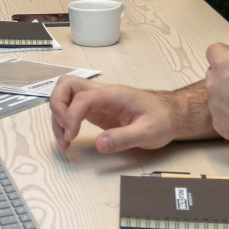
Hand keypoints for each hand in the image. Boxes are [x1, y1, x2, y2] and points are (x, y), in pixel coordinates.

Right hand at [49, 76, 178, 152]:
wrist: (171, 114)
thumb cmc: (162, 119)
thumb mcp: (148, 132)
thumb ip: (124, 138)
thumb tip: (99, 144)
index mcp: (113, 94)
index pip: (82, 97)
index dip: (71, 115)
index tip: (71, 136)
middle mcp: (101, 93)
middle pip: (66, 85)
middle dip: (57, 106)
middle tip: (65, 131)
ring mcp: (97, 100)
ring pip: (65, 95)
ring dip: (58, 116)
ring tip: (64, 141)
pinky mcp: (95, 109)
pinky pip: (71, 108)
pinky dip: (64, 121)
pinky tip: (68, 138)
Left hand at [205, 32, 228, 147]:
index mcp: (222, 64)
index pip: (213, 50)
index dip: (227, 52)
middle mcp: (212, 83)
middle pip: (214, 72)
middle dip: (226, 72)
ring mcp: (214, 106)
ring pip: (216, 93)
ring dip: (227, 92)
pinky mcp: (219, 124)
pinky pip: (221, 113)